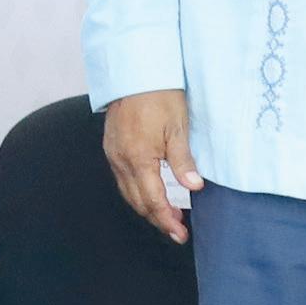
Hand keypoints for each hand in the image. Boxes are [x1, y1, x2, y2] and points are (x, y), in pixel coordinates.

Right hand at [100, 89, 197, 243]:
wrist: (134, 71)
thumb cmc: (158, 95)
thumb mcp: (178, 127)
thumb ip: (183, 161)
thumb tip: (194, 187)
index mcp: (139, 158)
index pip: (153, 200)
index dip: (167, 220)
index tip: (181, 233)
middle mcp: (121, 160)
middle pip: (138, 202)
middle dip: (158, 218)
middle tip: (177, 229)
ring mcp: (113, 154)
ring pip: (128, 192)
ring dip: (147, 207)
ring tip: (167, 214)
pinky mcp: (111, 147)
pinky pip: (122, 179)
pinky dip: (136, 192)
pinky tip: (149, 191)